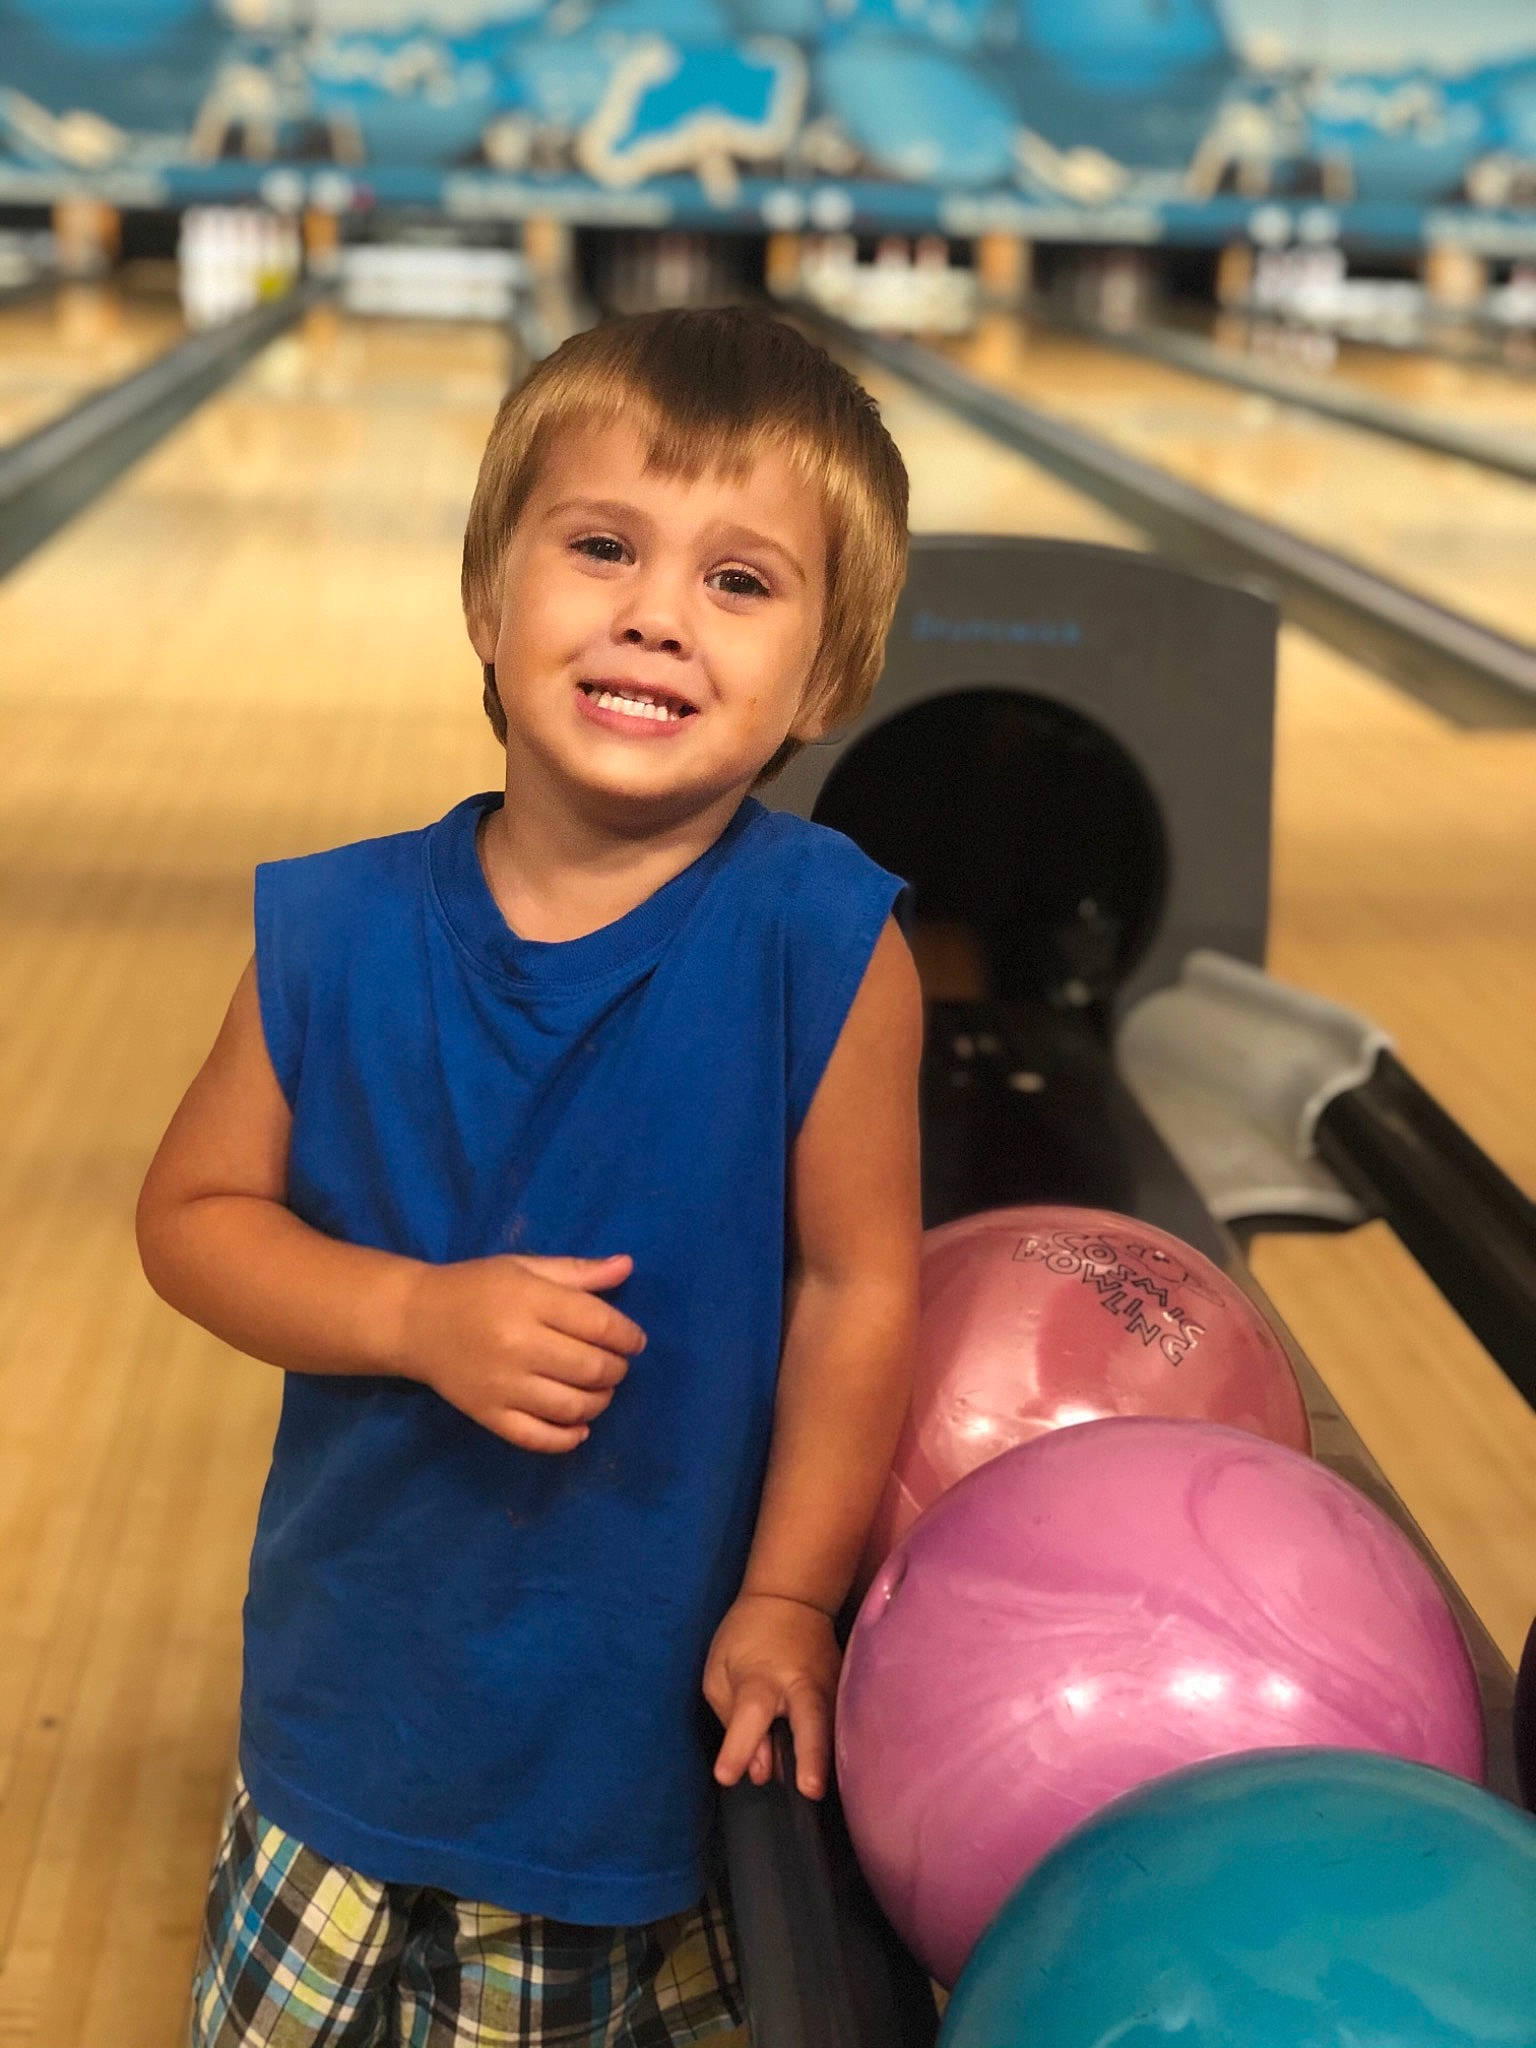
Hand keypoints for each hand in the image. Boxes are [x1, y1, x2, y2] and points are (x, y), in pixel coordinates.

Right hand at [396, 1252, 645, 1453]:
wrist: (415, 1321)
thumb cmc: (476, 1288)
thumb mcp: (524, 1267)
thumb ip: (578, 1272)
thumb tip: (627, 1266)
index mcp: (529, 1301)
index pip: (598, 1324)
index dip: (627, 1335)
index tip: (634, 1340)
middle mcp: (518, 1345)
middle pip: (591, 1368)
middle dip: (617, 1369)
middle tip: (616, 1365)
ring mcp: (502, 1385)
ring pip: (571, 1406)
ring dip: (599, 1402)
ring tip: (600, 1390)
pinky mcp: (488, 1415)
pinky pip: (537, 1437)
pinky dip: (567, 1439)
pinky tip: (579, 1427)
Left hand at [702, 1594, 841, 1800]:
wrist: (792, 1599)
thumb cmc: (746, 1637)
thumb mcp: (719, 1671)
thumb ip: (732, 1721)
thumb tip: (759, 1769)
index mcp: (760, 1678)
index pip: (750, 1715)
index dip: (738, 1748)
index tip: (726, 1776)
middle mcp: (801, 1684)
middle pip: (810, 1720)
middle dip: (811, 1756)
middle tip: (810, 1791)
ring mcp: (832, 1687)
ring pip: (834, 1730)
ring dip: (825, 1761)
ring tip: (812, 1788)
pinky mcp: (847, 1691)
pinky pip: (840, 1728)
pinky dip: (834, 1750)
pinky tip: (828, 1772)